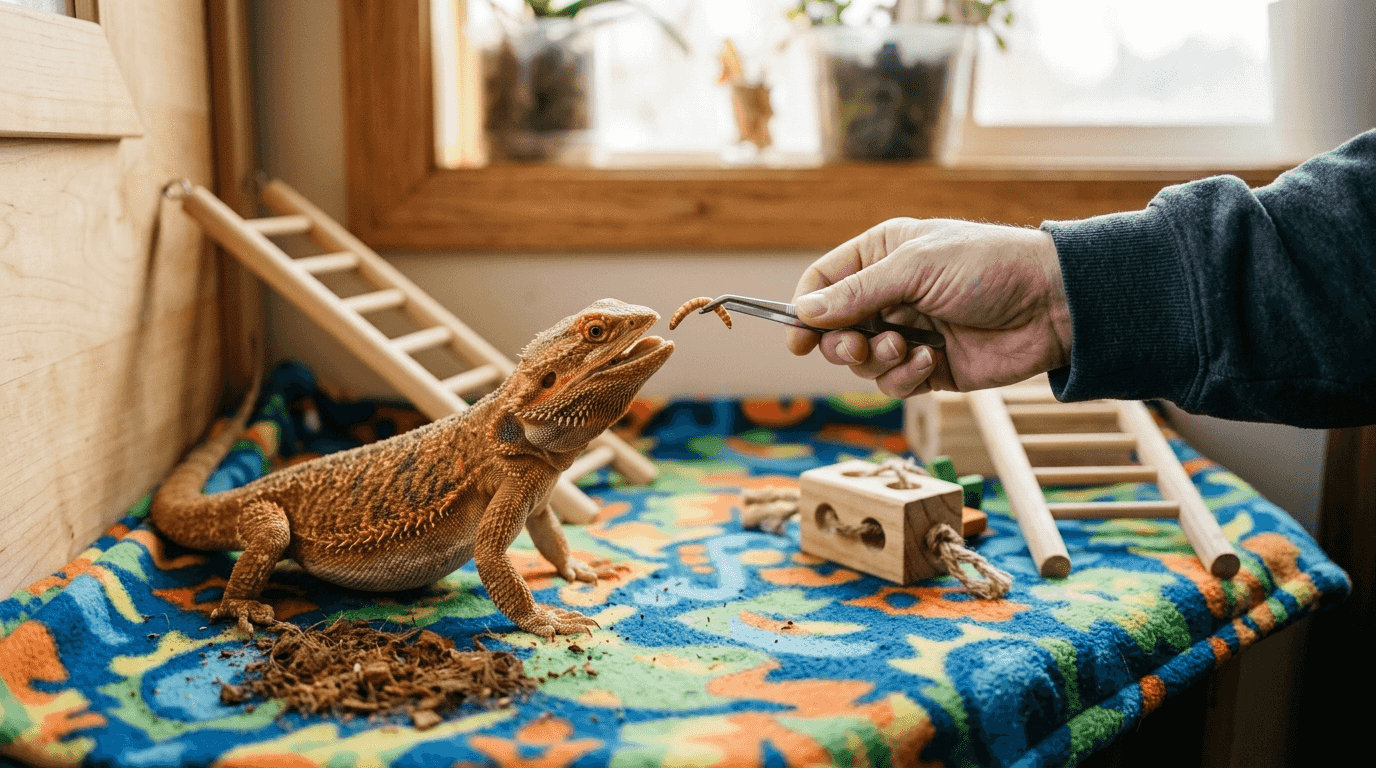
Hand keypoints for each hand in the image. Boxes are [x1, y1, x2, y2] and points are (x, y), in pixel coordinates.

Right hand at [787, 218, 1071, 396]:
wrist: (1052, 305)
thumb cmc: (988, 267)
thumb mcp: (915, 268)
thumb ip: (855, 293)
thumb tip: (804, 312)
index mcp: (883, 255)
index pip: (824, 284)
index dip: (805, 311)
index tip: (798, 340)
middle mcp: (891, 294)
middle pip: (835, 330)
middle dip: (842, 344)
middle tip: (858, 348)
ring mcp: (910, 332)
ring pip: (863, 363)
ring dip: (878, 361)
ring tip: (908, 348)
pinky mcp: (930, 367)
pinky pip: (894, 383)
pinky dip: (904, 377)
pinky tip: (929, 362)